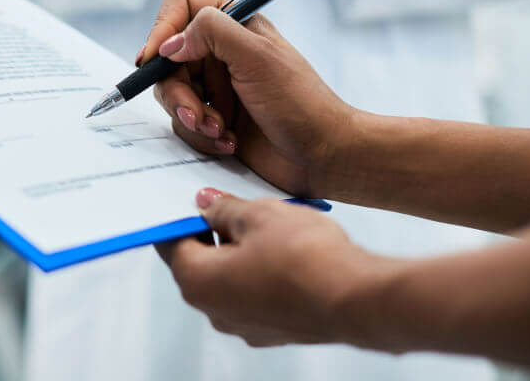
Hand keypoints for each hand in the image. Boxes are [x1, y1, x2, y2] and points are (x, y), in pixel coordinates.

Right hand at [139, 0, 354, 197]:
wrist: (321, 155)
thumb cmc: (300, 102)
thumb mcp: (256, 56)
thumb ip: (211, 33)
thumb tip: (168, 45)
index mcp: (234, 22)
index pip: (180, 4)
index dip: (163, 28)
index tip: (156, 58)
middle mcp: (220, 50)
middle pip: (167, 57)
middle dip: (178, 91)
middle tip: (196, 114)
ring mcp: (215, 85)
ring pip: (171, 93)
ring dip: (192, 117)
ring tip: (220, 131)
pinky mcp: (213, 116)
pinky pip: (185, 122)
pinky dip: (203, 135)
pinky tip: (229, 141)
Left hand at [157, 188, 390, 346]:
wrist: (357, 299)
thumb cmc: (303, 256)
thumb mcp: (258, 215)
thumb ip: (225, 208)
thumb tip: (207, 204)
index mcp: (198, 282)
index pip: (173, 244)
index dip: (182, 217)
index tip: (195, 199)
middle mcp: (215, 311)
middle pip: (200, 263)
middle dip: (214, 232)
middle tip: (235, 205)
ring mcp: (246, 326)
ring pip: (230, 278)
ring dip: (240, 251)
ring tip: (267, 224)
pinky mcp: (275, 330)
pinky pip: (256, 293)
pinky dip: (261, 271)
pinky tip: (286, 249)